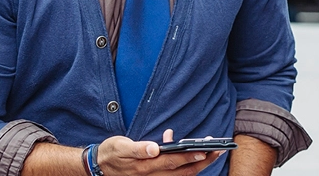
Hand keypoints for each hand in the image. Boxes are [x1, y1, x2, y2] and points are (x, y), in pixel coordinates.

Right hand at [97, 129, 225, 175]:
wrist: (99, 166)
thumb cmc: (111, 154)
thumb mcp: (121, 147)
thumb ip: (138, 148)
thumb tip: (154, 148)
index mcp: (147, 167)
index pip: (174, 163)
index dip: (191, 157)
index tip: (206, 150)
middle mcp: (154, 175)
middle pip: (184, 171)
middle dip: (203, 161)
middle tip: (219, 149)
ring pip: (182, 173)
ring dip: (197, 162)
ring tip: (210, 149)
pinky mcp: (155, 175)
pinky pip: (174, 172)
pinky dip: (183, 162)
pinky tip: (181, 146)